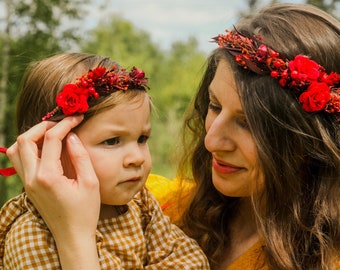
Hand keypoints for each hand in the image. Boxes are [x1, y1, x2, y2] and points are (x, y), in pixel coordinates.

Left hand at [7, 116, 100, 268]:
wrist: (72, 235)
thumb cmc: (85, 210)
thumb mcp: (90, 182)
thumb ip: (80, 156)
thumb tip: (71, 136)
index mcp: (48, 176)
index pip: (51, 139)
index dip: (65, 124)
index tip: (78, 118)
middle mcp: (32, 178)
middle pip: (26, 139)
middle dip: (44, 126)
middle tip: (63, 124)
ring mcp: (27, 183)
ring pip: (16, 149)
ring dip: (32, 136)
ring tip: (52, 134)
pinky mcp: (28, 186)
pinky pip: (19, 160)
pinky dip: (28, 148)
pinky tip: (44, 149)